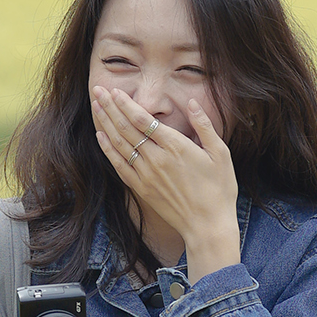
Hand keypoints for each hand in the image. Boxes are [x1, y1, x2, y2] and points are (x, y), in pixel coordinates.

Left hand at [91, 85, 239, 280]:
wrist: (208, 226)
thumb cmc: (219, 190)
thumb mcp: (221, 154)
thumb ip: (204, 126)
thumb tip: (191, 103)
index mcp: (176, 146)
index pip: (143, 119)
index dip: (126, 103)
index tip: (115, 90)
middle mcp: (156, 159)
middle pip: (126, 128)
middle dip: (110, 107)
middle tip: (98, 90)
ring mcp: (146, 175)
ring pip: (120, 144)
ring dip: (106, 123)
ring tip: (96, 106)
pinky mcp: (142, 189)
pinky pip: (120, 165)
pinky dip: (108, 149)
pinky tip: (101, 136)